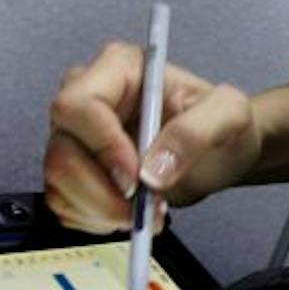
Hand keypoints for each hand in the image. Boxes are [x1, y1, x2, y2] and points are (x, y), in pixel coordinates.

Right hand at [43, 41, 264, 233]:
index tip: (136, 178)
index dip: (103, 147)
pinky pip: (65, 204)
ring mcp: (78, 137)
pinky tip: (131, 214)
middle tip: (143, 208)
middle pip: (62, 151)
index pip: (79, 106)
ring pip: (59, 183)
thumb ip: (195, 132)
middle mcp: (89, 99)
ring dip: (102, 211)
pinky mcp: (76, 171)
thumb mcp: (229, 115)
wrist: (223, 152)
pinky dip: (98, 220)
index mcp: (118, 69)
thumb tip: (152, 169)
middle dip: (102, 192)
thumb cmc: (223, 123)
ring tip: (147, 212)